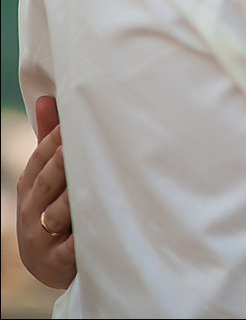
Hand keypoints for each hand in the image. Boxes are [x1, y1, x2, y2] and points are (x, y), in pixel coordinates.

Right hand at [16, 95, 74, 288]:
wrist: (52, 264)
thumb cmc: (57, 208)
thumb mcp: (49, 176)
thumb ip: (49, 139)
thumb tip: (47, 97)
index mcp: (31, 186)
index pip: (41, 157)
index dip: (57, 139)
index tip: (75, 121)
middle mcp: (31, 210)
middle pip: (49, 181)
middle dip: (63, 162)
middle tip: (81, 142)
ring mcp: (41, 236)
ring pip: (60, 211)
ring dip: (75, 196)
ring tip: (91, 177)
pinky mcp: (56, 261)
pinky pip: (72, 248)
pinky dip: (84, 239)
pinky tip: (99, 226)